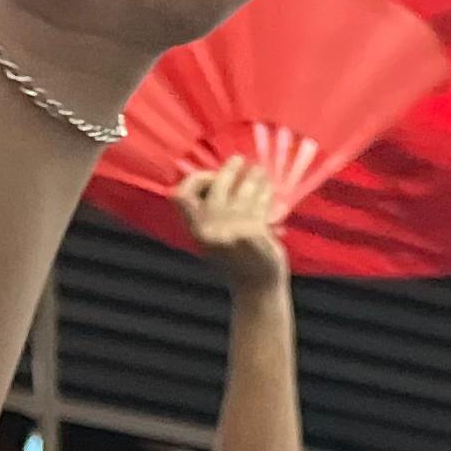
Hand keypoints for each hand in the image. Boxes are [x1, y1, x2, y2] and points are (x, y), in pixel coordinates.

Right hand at [171, 156, 290, 284]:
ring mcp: (231, 230)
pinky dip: (266, 193)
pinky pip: (260, 203)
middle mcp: (210, 229)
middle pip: (217, 185)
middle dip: (230, 169)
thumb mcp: (213, 240)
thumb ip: (208, 215)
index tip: (211, 178)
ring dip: (254, 177)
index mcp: (196, 231)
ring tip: (260, 171)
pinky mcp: (253, 231)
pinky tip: (269, 188)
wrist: (257, 290)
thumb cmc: (237, 263)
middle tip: (240, 160)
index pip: (181, 195)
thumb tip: (218, 175)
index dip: (196, 181)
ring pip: (244, 191)